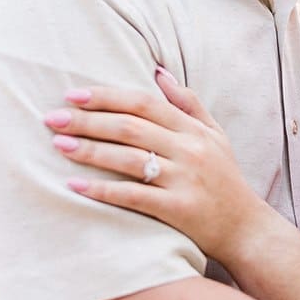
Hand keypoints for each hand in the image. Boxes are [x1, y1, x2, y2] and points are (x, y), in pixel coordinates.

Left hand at [43, 74, 265, 264]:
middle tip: (53, 118)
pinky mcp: (178, 209)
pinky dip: (102, 190)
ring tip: (58, 144)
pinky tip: (75, 184)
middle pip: (130, 127)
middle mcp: (189, 150)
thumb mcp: (215, 135)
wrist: (246, 228)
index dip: (107, 96)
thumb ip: (187, 103)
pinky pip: (133, 196)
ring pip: (128, 158)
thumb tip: (157, 71)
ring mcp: (184, 179)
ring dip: (89, 150)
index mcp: (193, 129)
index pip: (144, 102)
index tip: (73, 94)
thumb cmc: (225, 178)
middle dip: (87, 120)